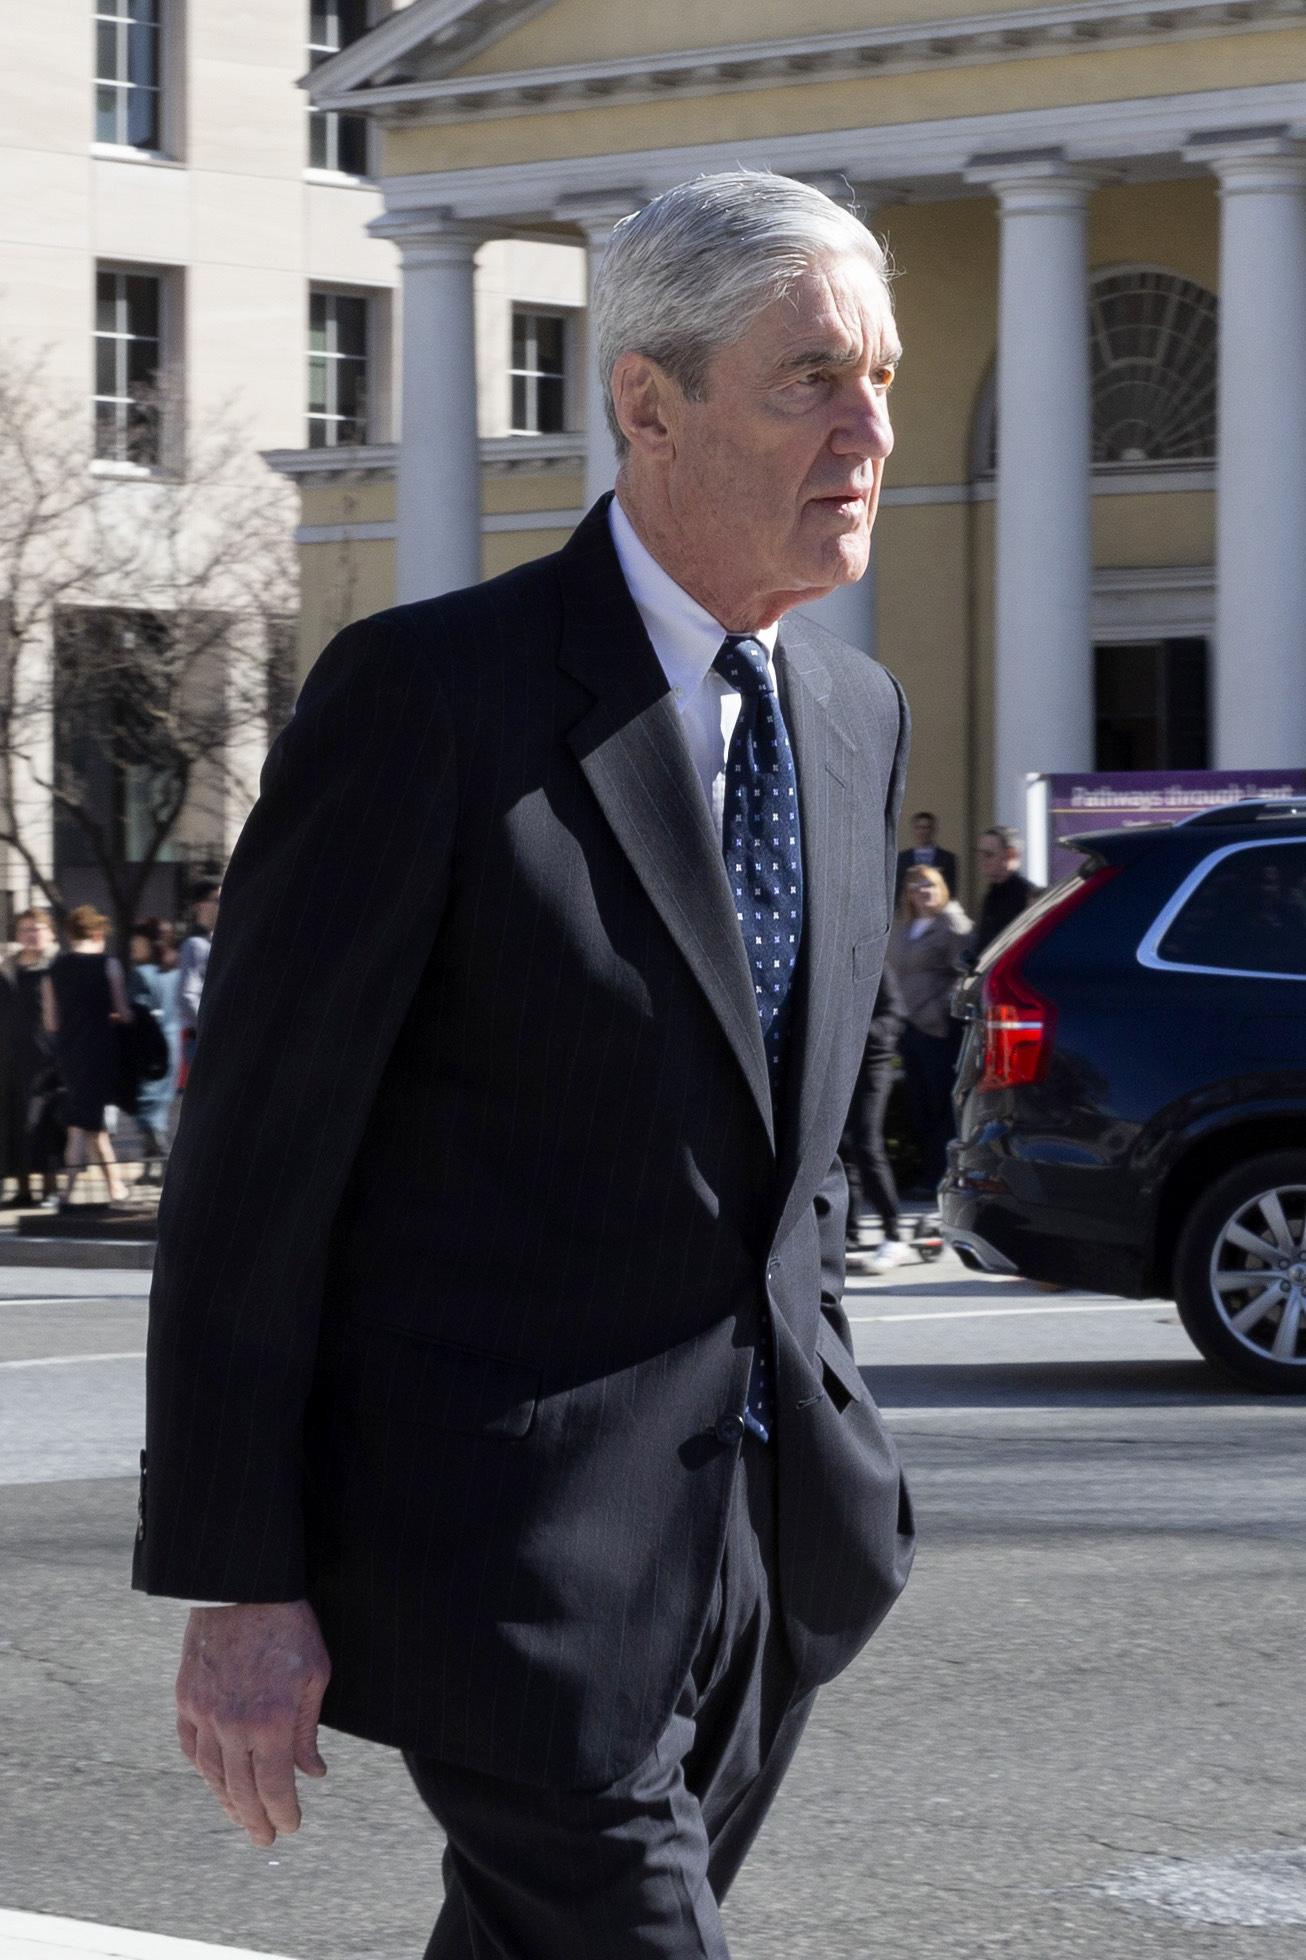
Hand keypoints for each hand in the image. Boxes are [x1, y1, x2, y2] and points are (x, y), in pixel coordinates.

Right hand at [175, 1599, 330, 1846]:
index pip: (274, 1786)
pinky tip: (215, 1781)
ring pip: (213, 1774)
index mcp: (272, 1720)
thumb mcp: (315, 1674)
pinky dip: (204, 1770)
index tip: (290, 1827)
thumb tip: (312, 1773)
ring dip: (227, 1802)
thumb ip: (308, 1730)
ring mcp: (204, 1712)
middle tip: (265, 1838)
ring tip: (242, 1817)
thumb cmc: (289, 1627)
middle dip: (255, 1819)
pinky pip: (191, 1747)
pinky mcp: (185, 1698)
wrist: (243, 1586)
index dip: (282, 1812)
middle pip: (241, 1790)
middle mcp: (234, 1724)